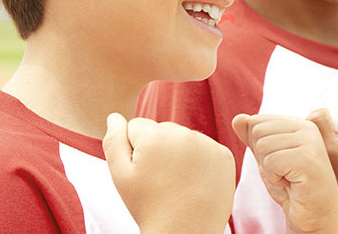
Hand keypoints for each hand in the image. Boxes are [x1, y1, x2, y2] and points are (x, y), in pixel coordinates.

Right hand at [102, 113, 234, 233]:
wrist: (185, 231)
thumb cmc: (148, 206)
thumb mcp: (120, 176)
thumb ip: (113, 141)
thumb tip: (114, 116)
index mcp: (155, 135)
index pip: (137, 126)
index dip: (134, 149)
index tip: (141, 171)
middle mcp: (183, 133)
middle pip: (163, 130)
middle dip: (158, 148)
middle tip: (159, 179)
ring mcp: (207, 143)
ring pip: (184, 138)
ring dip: (179, 153)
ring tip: (176, 182)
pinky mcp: (224, 155)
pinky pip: (206, 148)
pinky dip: (200, 161)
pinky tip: (194, 181)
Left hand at [232, 114, 337, 233]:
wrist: (313, 214)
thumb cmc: (292, 187)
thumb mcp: (266, 159)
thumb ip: (253, 138)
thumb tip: (238, 118)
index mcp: (298, 124)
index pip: (257, 121)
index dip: (259, 147)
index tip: (279, 162)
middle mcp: (307, 127)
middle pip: (258, 132)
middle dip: (263, 157)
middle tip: (283, 172)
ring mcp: (310, 142)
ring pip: (263, 146)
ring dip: (269, 169)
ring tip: (288, 177)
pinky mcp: (308, 158)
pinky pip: (270, 162)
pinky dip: (275, 178)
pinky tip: (291, 183)